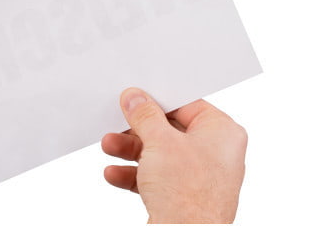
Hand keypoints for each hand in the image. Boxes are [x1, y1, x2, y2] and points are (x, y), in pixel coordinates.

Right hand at [101, 88, 247, 223]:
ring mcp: (200, 177)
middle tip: (118, 123)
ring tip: (110, 146)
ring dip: (130, 150)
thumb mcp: (159, 141)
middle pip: (169, 130)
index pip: (185, 104)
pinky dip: (134, 173)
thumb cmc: (189, 197)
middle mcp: (216, 154)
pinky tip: (115, 173)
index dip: (157, 101)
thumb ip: (145, 114)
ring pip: (159, 153)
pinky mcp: (184, 197)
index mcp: (223, 133)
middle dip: (137, 130)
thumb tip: (136, 99)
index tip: (135, 99)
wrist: (185, 243)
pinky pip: (156, 177)